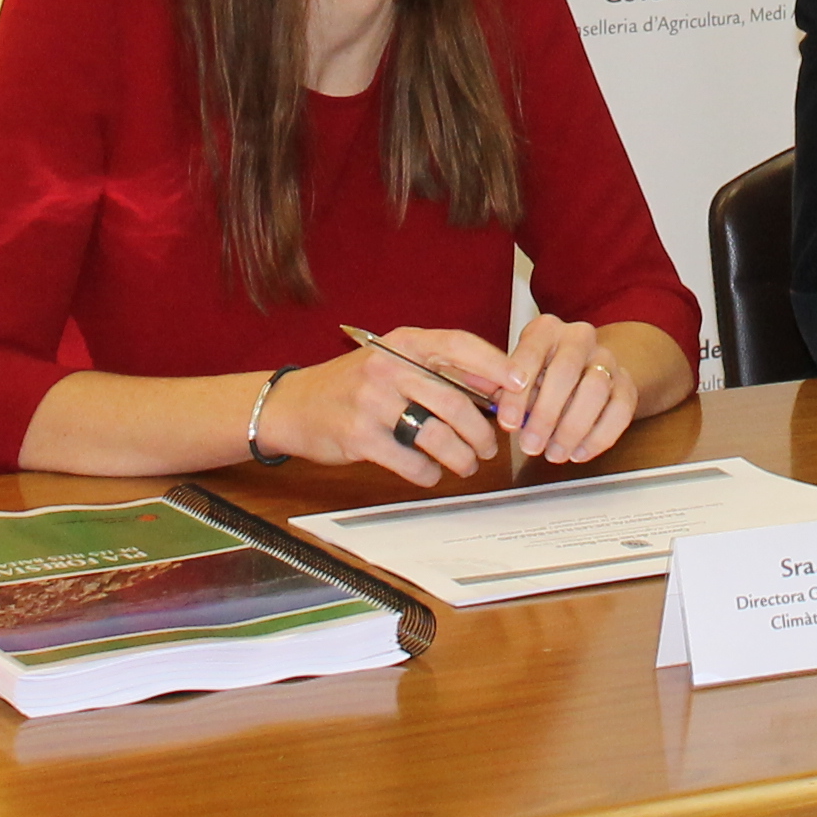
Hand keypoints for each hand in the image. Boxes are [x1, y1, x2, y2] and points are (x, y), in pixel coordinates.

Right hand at [278, 332, 515, 482]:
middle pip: (455, 401)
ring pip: (438, 436)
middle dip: (481, 431)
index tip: (521, 386)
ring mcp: (372, 403)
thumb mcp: (393, 362)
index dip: (495, 365)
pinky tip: (428, 471)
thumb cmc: (354, 385)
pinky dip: (428, 473)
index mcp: (402, 343)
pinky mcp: (360, 437)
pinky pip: (412, 463)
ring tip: (465, 464)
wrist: (294, 405)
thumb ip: (439, 369)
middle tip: (489, 447)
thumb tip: (499, 385)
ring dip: (461, 457)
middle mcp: (388, 367)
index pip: (459, 345)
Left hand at [499, 313, 640, 464]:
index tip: (508, 423)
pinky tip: (578, 453)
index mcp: (546, 329)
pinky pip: (620, 410)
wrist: (586, 368)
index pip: (531, 352)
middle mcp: (579, 337)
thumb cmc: (540, 373)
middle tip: (530, 446)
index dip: (518, 391)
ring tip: (553, 453)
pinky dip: (599, 436)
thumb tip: (482, 393)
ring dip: (572, 427)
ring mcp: (606, 360)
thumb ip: (498, 383)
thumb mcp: (515, 372)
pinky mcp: (626, 384)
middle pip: (566, 370)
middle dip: (546, 414)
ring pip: (596, 389)